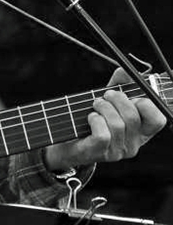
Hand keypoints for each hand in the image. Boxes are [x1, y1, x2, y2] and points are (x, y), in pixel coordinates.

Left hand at [44, 68, 166, 171]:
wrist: (67, 139)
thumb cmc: (92, 118)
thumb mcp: (108, 100)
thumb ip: (119, 84)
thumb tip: (124, 70)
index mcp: (141, 132)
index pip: (158, 120)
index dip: (146, 103)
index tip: (131, 96)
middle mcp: (134, 144)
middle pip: (133, 117)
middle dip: (117, 99)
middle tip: (106, 95)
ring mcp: (118, 152)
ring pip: (118, 124)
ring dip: (103, 107)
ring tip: (95, 105)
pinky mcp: (100, 154)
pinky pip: (103, 135)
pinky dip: (95, 120)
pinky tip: (90, 117)